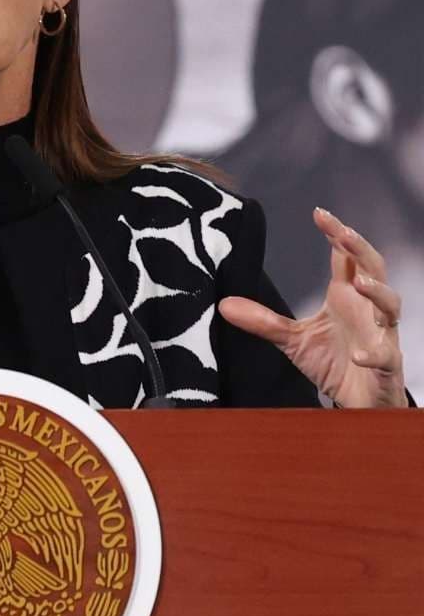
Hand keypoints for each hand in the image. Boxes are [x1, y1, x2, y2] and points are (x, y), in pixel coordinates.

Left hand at [218, 207, 406, 408]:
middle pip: (372, 269)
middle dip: (360, 249)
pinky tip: (358, 354)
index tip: (319, 212)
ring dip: (378, 292)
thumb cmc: (334, 362)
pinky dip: (375, 352)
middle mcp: (367, 309)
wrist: (357, 403)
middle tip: (343, 233)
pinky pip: (386, 355)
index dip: (337, 234)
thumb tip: (224, 305)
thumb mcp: (292, 339)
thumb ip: (263, 321)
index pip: (345, 257)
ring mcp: (381, 335)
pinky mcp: (387, 364)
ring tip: (361, 281)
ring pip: (390, 305)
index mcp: (346, 296)